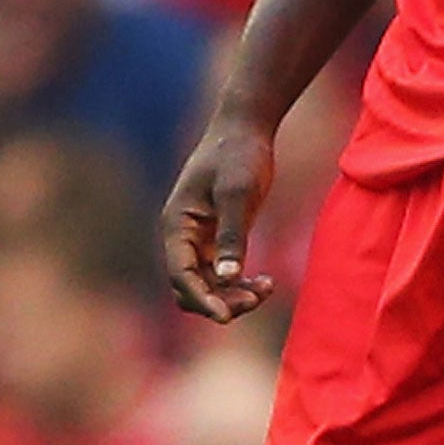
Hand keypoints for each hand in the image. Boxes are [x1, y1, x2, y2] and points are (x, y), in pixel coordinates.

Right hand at [161, 115, 277, 322]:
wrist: (247, 127)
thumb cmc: (239, 154)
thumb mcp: (238, 192)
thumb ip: (232, 235)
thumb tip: (227, 278)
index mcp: (176, 224)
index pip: (181, 275)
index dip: (202, 299)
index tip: (227, 317)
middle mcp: (181, 236)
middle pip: (191, 287)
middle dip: (220, 300)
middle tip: (257, 298)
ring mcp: (198, 239)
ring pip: (207, 285)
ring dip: (232, 295)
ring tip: (266, 288)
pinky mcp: (216, 238)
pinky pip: (221, 274)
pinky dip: (240, 283)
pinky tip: (265, 281)